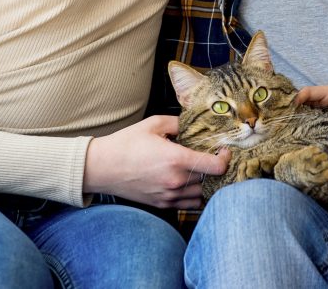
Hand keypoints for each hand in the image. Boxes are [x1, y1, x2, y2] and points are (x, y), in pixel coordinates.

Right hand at [83, 114, 229, 208]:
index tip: (223, 150)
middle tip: (213, 157)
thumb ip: (178, 123)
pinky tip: (189, 182)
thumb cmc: (125, 144)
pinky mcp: (162, 204)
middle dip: (215, 168)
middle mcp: (176, 181)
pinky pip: (188, 204)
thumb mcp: (153, 124)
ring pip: (202, 195)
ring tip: (202, 171)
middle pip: (211, 180)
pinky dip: (194, 195)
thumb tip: (194, 124)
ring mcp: (169, 196)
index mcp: (176, 160)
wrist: (102, 168)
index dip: (225, 158)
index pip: (216, 167)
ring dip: (206, 183)